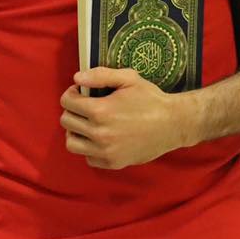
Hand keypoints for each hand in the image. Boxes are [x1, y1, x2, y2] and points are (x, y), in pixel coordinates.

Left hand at [59, 67, 196, 169]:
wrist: (173, 124)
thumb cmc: (151, 99)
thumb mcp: (129, 78)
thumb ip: (100, 75)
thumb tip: (77, 78)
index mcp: (100, 111)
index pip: (67, 103)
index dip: (71, 94)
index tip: (81, 93)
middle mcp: (99, 133)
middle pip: (66, 122)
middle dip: (72, 111)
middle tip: (85, 107)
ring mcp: (105, 151)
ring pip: (72, 143)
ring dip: (76, 131)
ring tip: (88, 124)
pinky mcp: (113, 163)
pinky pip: (88, 158)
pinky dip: (90, 148)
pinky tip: (101, 138)